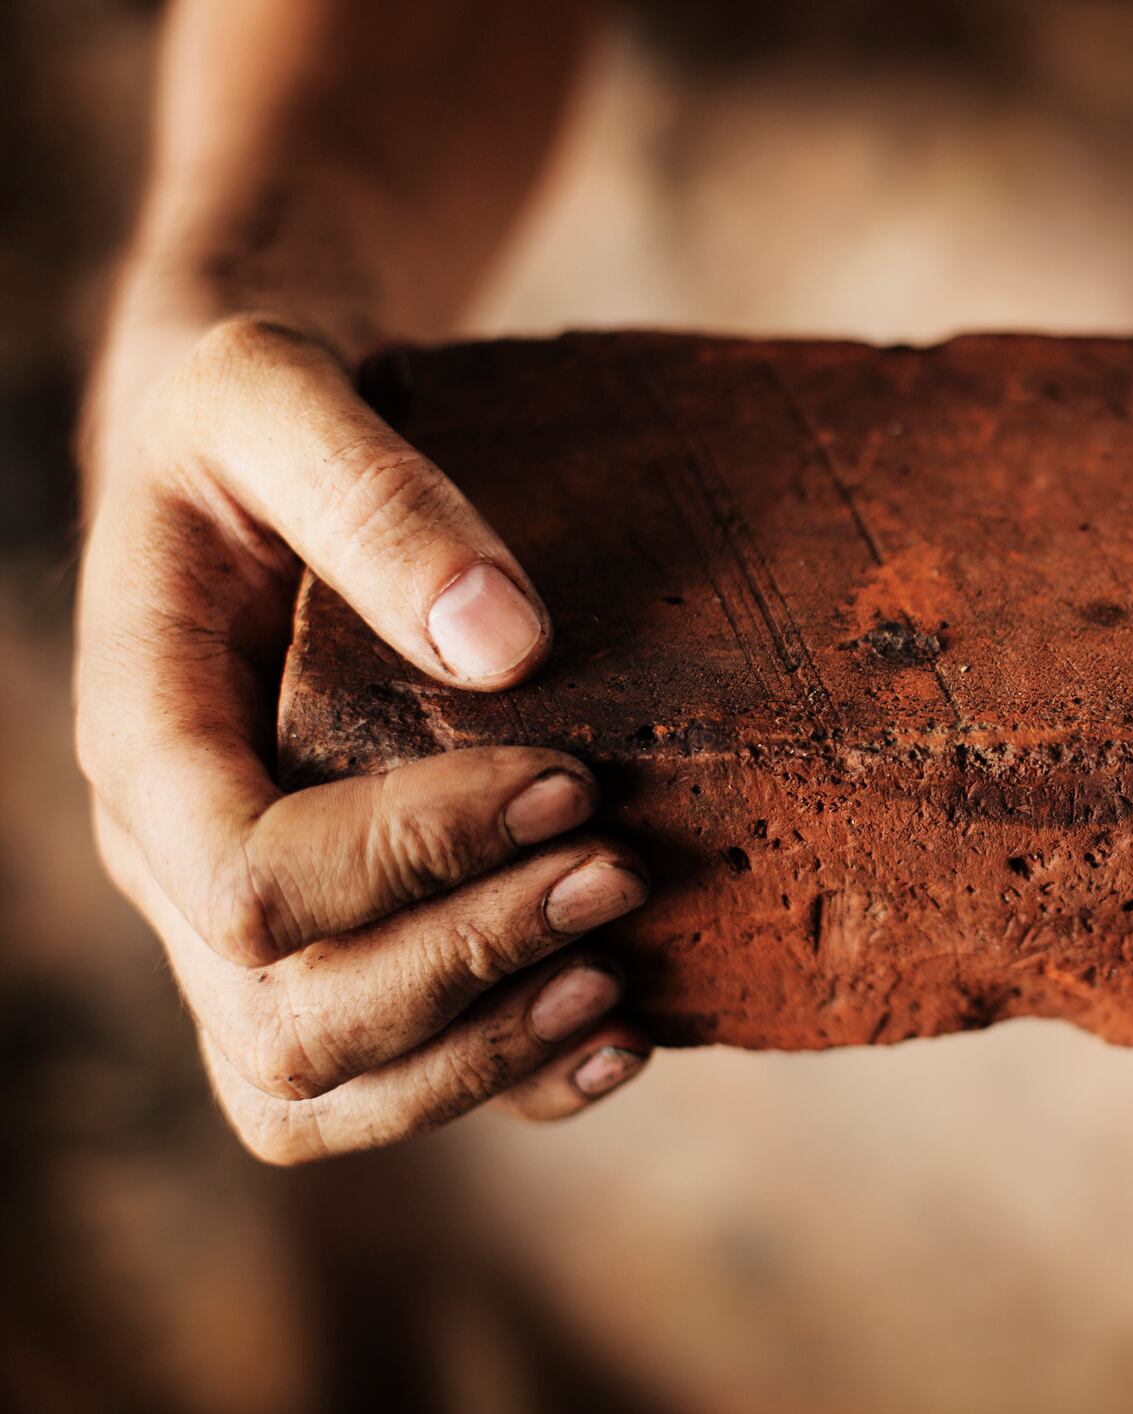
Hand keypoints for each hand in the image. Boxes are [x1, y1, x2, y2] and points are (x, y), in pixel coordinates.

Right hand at [77, 316, 654, 1163]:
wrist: (237, 460)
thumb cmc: (246, 418)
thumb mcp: (278, 388)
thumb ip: (371, 495)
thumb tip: (509, 648)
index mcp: (146, 739)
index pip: (251, 880)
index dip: (416, 856)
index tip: (563, 779)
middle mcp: (176, 861)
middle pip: (288, 1019)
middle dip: (469, 967)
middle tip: (618, 870)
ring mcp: (242, 925)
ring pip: (320, 1091)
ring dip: (483, 1057)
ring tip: (617, 984)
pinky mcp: (328, 939)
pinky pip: (381, 1086)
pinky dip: (504, 1084)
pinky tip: (621, 1035)